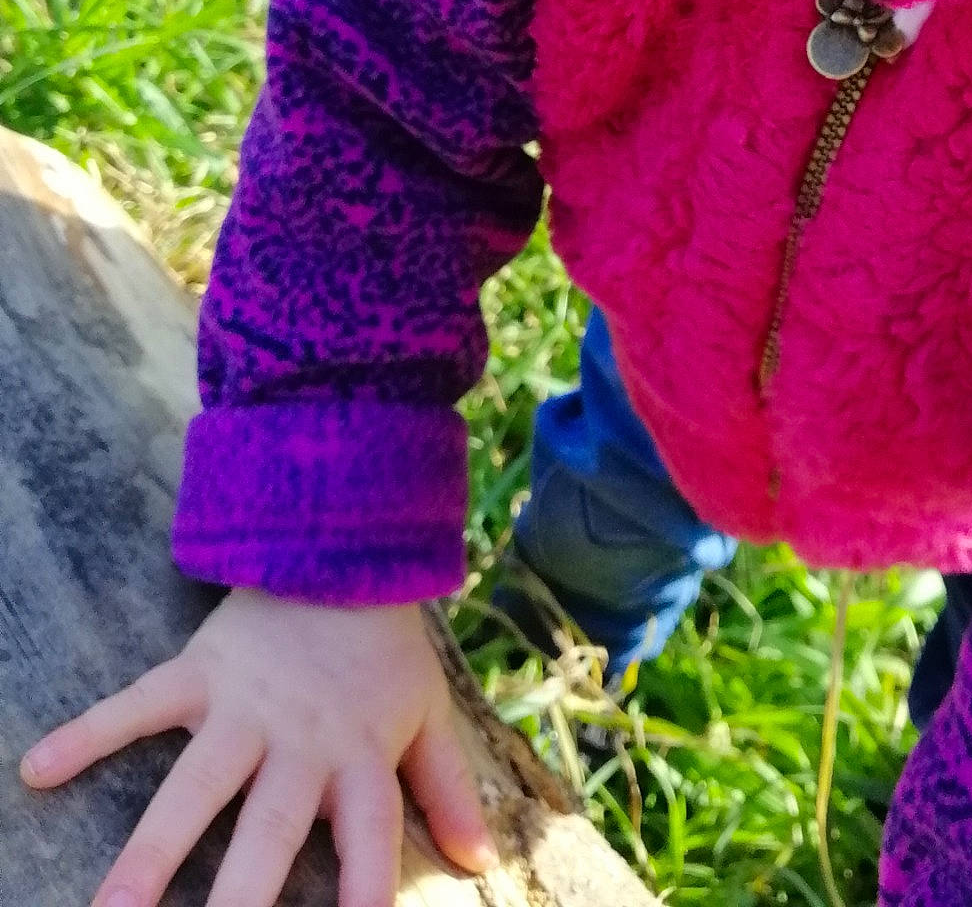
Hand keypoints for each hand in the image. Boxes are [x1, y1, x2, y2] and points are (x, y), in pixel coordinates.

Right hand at [17, 587, 497, 906]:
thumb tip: (482, 860)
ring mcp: (245, 707)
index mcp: (361, 756)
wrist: (345, 545)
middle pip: (269, 830)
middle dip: (240, 898)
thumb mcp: (427, 713)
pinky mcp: (199, 670)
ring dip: (151, 850)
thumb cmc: (384, 649)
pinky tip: (39, 767)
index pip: (369, 840)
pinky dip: (89, 732)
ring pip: (194, 785)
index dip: (365, 893)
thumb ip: (446, 788)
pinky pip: (138, 703)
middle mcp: (302, 741)